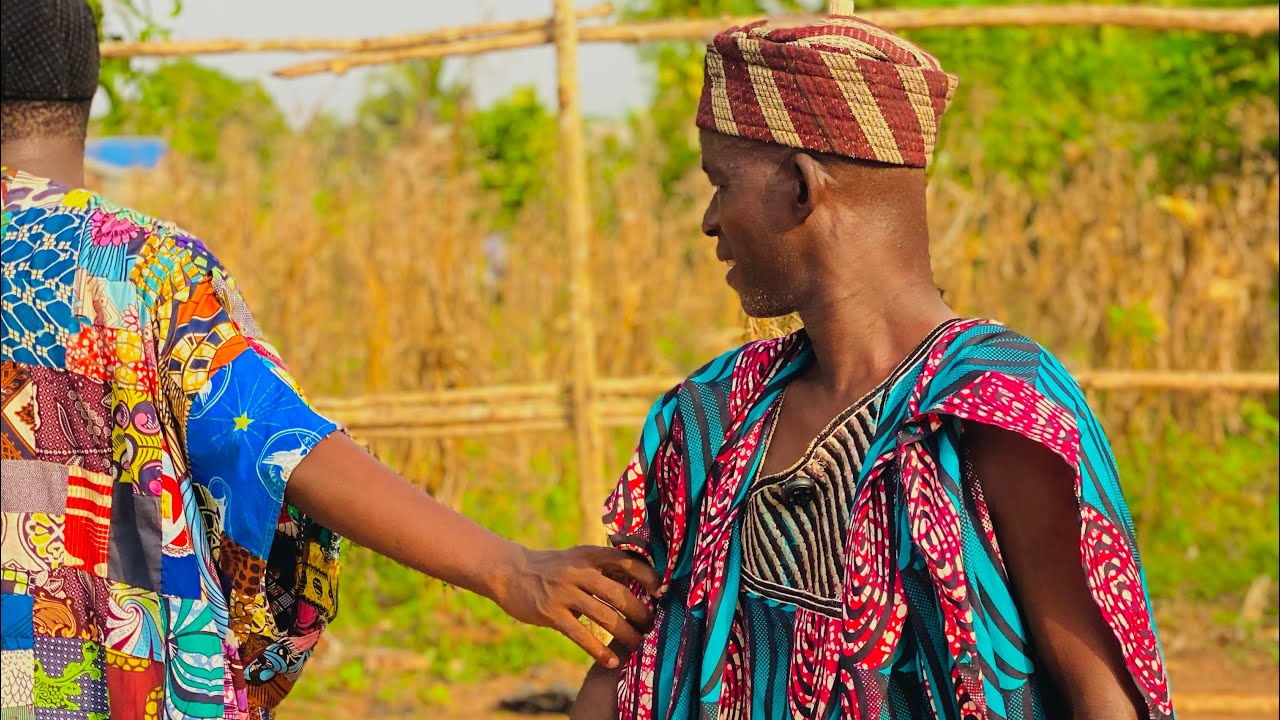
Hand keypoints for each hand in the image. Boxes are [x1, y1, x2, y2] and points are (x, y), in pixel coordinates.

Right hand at [492, 545, 660, 668]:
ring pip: (604, 616)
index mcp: (589, 555)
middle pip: (619, 593)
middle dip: (640, 612)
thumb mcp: (577, 558)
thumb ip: (602, 567)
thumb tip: (639, 581)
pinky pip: (580, 634)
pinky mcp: (551, 613)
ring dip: (625, 633)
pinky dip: (598, 650)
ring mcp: (564, 592)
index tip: (661, 591)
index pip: (626, 561)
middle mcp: (578, 571)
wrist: (510, 571)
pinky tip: (610, 661)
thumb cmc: (552, 567)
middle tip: (651, 625)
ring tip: (638, 644)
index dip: (647, 576)